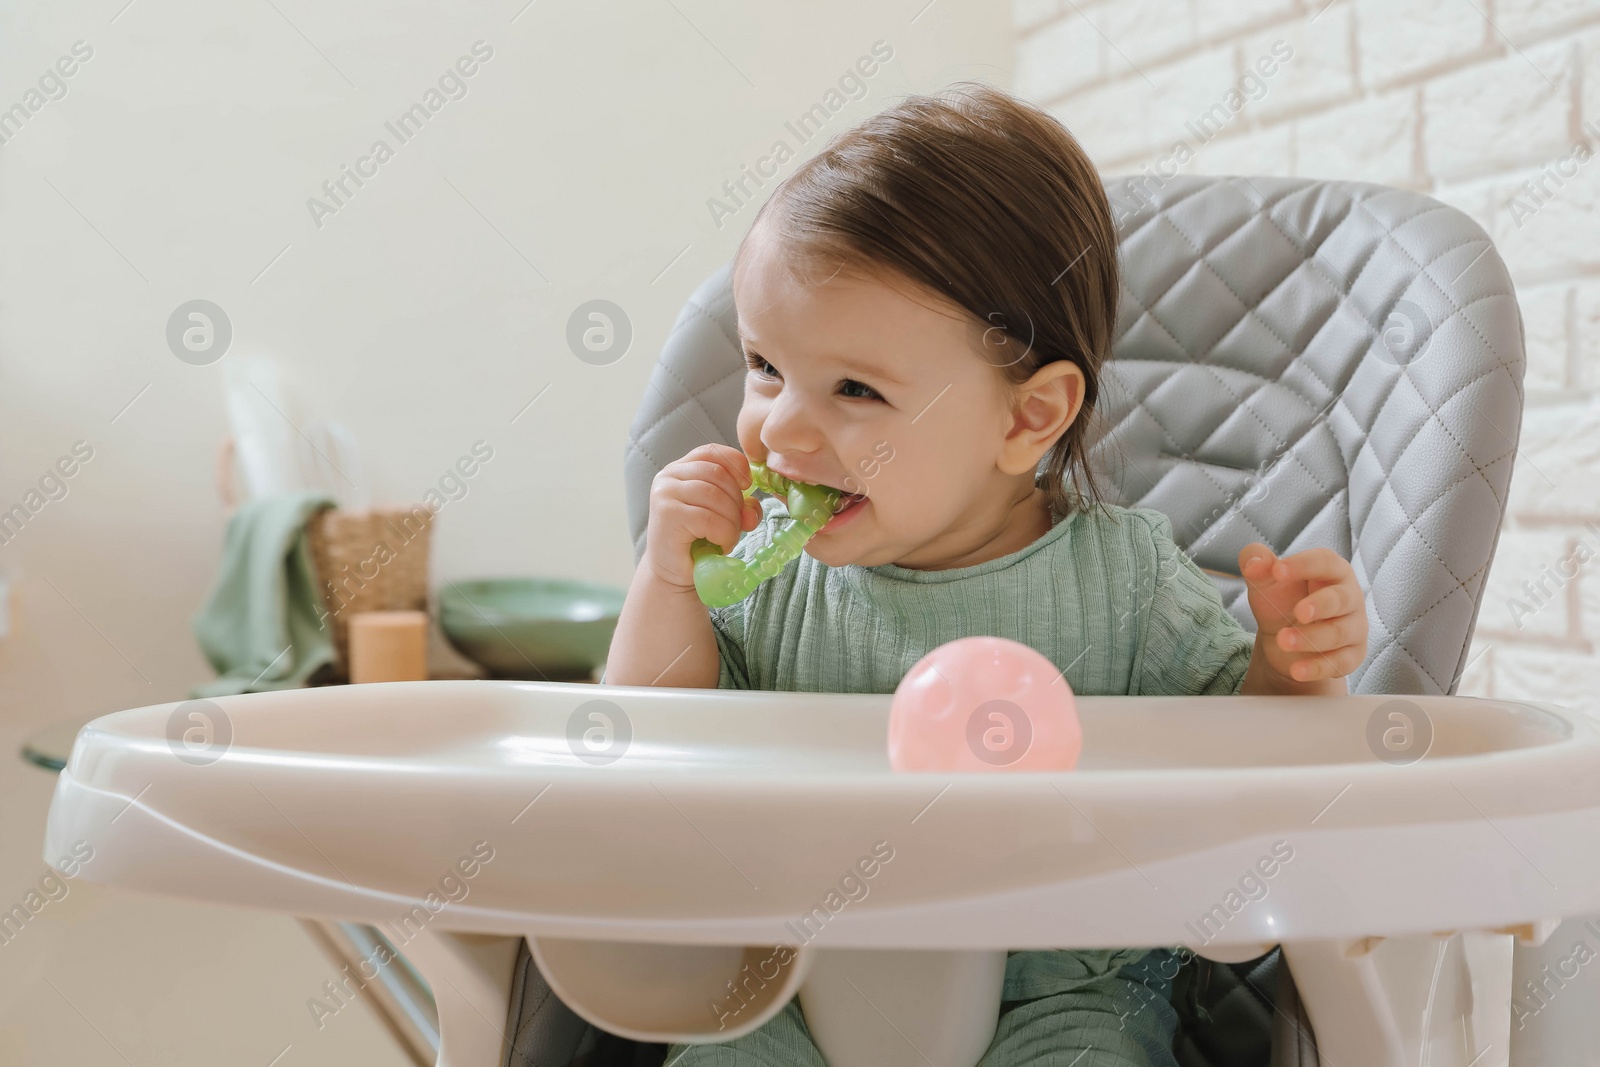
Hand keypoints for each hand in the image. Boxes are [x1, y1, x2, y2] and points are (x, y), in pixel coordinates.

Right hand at [643, 444, 762, 592]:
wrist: (673, 574)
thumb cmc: (699, 541)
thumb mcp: (725, 515)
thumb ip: (742, 505)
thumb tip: (752, 509)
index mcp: (680, 469)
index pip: (712, 451)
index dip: (736, 465)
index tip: (747, 486)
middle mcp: (668, 477)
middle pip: (719, 475)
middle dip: (736, 502)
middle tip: (735, 526)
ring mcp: (665, 494)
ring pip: (717, 497)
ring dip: (731, 522)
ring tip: (726, 538)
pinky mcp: (668, 515)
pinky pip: (711, 519)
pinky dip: (725, 535)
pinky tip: (720, 545)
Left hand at [1239, 544, 1367, 686]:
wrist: (1284, 642)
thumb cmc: (1281, 602)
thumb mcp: (1265, 582)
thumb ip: (1256, 562)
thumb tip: (1252, 562)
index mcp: (1331, 571)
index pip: (1324, 562)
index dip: (1303, 565)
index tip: (1277, 571)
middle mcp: (1348, 597)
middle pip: (1341, 598)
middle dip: (1320, 605)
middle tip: (1298, 612)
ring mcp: (1353, 627)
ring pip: (1339, 633)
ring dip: (1310, 638)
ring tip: (1283, 640)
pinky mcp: (1351, 655)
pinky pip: (1340, 662)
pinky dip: (1318, 667)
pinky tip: (1297, 670)